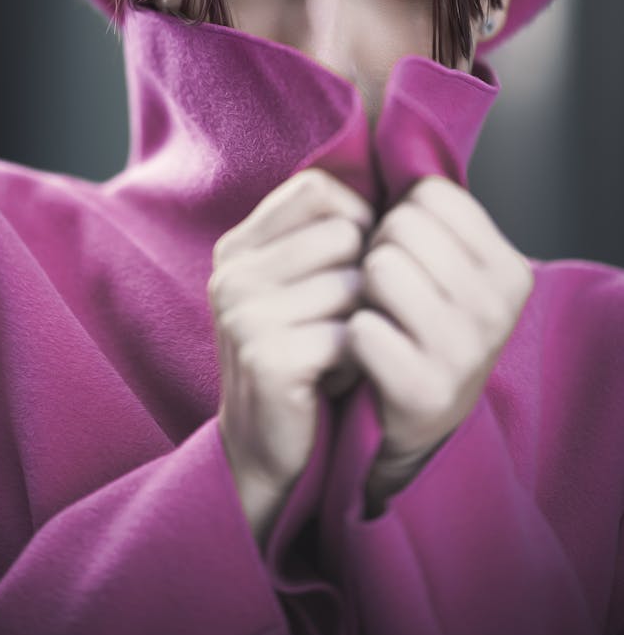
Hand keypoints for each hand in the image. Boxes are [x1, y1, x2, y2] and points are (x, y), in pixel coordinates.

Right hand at [208, 168, 371, 542]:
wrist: (267, 450)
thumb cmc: (302, 357)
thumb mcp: (303, 284)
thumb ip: (328, 233)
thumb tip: (401, 184)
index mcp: (239, 245)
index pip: (318, 188)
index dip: (356, 221)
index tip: (352, 268)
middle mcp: (233, 271)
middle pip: (345, 233)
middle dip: (364, 280)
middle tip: (340, 324)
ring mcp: (244, 312)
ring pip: (356, 283)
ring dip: (364, 324)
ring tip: (336, 353)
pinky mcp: (267, 356)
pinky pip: (353, 334)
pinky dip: (359, 361)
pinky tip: (333, 379)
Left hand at [345, 176, 534, 511]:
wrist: (409, 422)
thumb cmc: (417, 323)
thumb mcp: (444, 266)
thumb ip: (428, 212)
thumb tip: (390, 135)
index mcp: (509, 268)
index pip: (430, 194)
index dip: (400, 217)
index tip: (405, 253)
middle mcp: (500, 307)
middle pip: (401, 227)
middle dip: (376, 250)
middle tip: (384, 290)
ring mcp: (467, 351)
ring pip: (378, 268)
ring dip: (360, 291)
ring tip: (376, 316)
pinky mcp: (426, 390)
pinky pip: (360, 326)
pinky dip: (351, 336)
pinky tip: (367, 354)